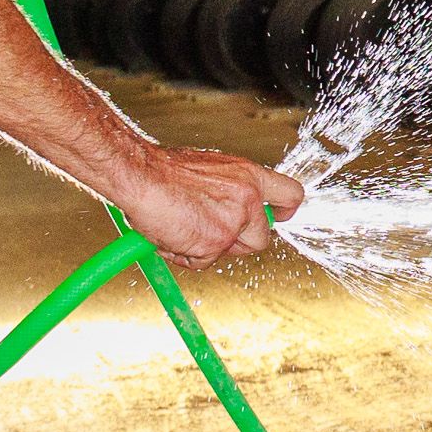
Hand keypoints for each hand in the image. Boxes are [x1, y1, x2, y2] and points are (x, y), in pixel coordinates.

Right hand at [114, 144, 303, 261]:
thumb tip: (237, 206)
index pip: (290, 194)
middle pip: (262, 238)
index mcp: (249, 175)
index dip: (284, 211)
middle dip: (239, 241)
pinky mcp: (216, 242)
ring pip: (231, 251)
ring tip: (183, 227)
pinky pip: (204, 262)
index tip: (277, 216)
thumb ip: (231, 189)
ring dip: (209, 248)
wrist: (142, 176)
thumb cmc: (166, 172)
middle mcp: (248, 198)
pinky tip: (172, 235)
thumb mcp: (212, 170)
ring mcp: (234, 222)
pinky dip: (186, 255)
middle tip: (212, 231)